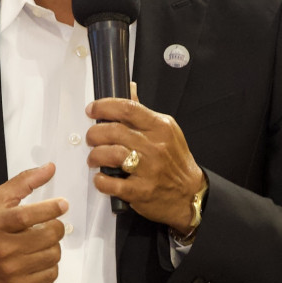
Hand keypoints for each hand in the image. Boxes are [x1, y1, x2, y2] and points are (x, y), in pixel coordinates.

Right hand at [0, 163, 67, 282]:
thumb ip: (23, 182)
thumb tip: (50, 168)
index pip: (27, 216)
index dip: (49, 209)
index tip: (62, 204)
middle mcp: (4, 248)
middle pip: (48, 236)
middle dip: (55, 227)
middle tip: (49, 225)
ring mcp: (12, 270)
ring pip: (53, 255)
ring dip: (53, 246)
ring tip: (42, 242)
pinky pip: (51, 275)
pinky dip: (50, 265)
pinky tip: (39, 258)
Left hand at [85, 97, 205, 231]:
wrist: (190, 193)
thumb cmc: (175, 161)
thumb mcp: (166, 131)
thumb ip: (143, 112)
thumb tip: (129, 89)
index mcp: (161, 127)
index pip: (128, 108)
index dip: (104, 106)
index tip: (92, 109)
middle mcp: (155, 146)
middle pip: (114, 131)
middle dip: (94, 133)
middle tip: (91, 138)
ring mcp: (149, 169)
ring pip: (111, 154)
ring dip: (95, 155)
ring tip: (94, 158)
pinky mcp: (141, 191)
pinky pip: (112, 183)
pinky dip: (101, 180)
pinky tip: (101, 178)